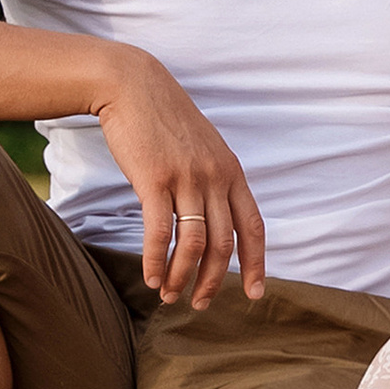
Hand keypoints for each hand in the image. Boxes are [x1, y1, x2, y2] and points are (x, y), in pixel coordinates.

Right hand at [91, 49, 266, 305]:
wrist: (133, 85)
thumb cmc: (164, 120)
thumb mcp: (203, 147)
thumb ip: (213, 180)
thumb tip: (214, 217)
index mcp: (231, 172)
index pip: (253, 226)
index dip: (256, 263)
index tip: (254, 293)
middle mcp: (215, 178)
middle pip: (223, 244)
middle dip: (212, 280)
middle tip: (200, 303)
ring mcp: (187, 178)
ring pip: (193, 243)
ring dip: (182, 276)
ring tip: (170, 295)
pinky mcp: (155, 179)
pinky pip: (160, 232)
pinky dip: (156, 261)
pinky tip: (151, 278)